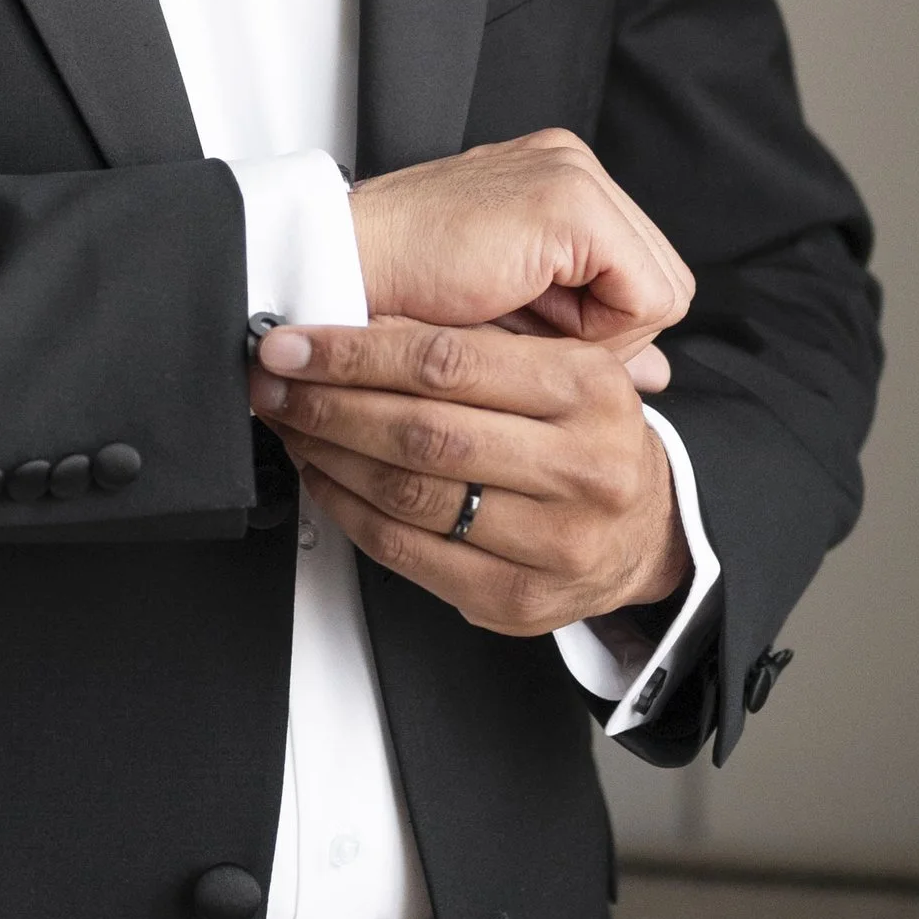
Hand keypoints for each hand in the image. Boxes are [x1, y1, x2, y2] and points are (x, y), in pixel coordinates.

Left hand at [248, 317, 689, 639]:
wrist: (644, 531)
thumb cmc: (587, 437)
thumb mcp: (556, 368)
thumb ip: (470, 344)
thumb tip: (357, 318)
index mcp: (590, 390)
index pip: (449, 363)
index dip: (356, 352)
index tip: (295, 344)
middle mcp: (581, 468)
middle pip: (422, 433)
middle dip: (328, 404)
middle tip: (274, 384)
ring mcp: (554, 543)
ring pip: (409, 495)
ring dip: (329, 455)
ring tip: (291, 424)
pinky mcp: (518, 599)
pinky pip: (408, 553)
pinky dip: (349, 510)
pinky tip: (323, 477)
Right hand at [347, 131, 691, 382]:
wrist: (337, 269)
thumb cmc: (402, 293)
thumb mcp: (514, 318)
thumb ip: (588, 335)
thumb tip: (659, 375)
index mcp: (556, 180)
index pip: (637, 272)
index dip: (603, 330)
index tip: (538, 342)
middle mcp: (573, 163)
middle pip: (658, 279)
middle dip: (609, 334)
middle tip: (535, 343)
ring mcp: (574, 174)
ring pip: (660, 289)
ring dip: (600, 336)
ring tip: (524, 328)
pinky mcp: (571, 204)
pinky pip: (644, 295)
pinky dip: (599, 331)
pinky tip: (529, 319)